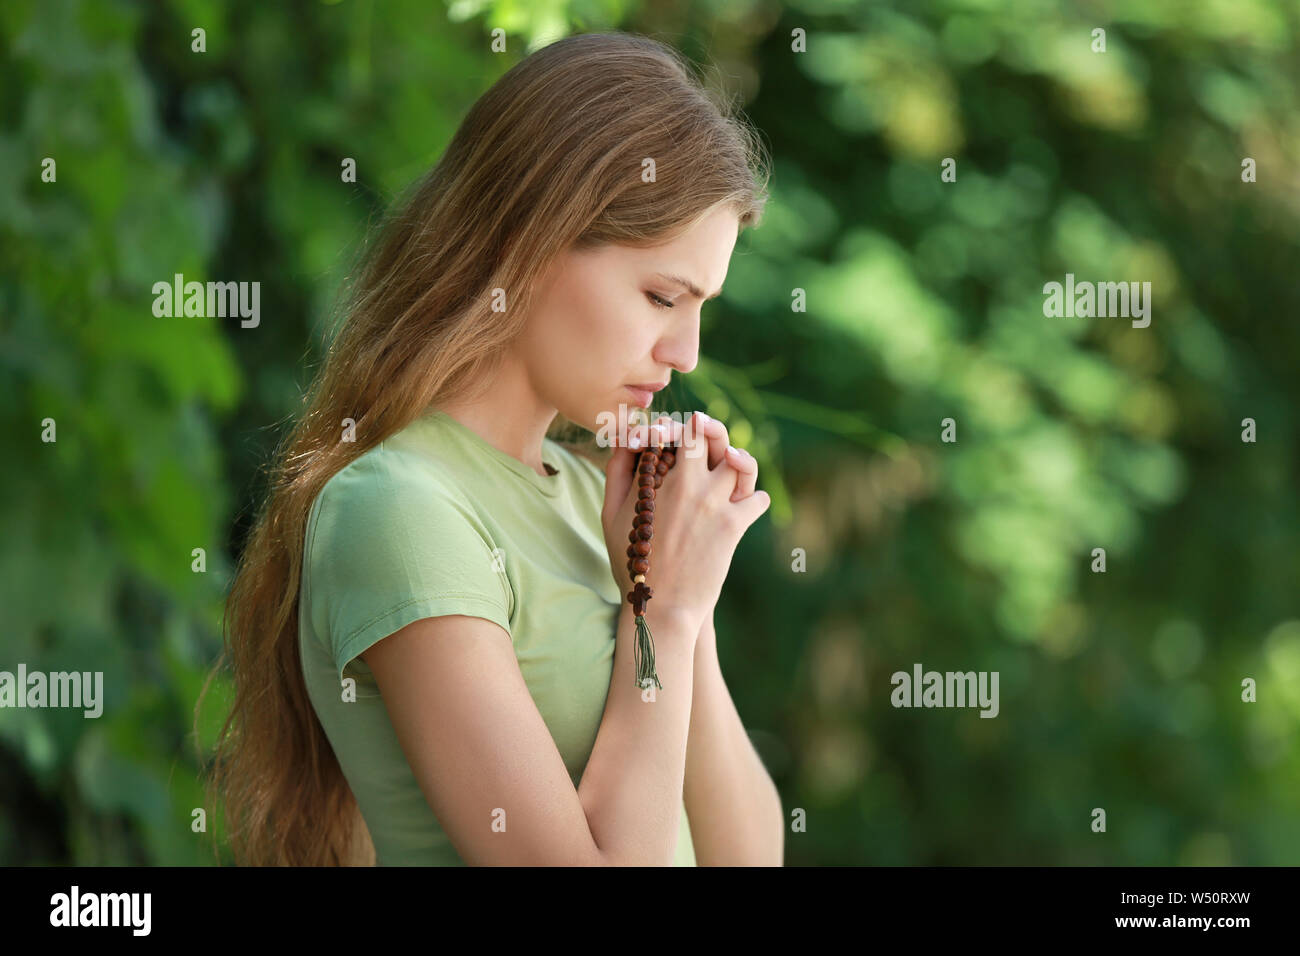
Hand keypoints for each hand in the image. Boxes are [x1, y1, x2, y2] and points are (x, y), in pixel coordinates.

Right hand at [600, 412, 770, 629]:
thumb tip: (629, 441)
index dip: (674, 426)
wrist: (661, 606)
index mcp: (658, 477)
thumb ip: (617, 472)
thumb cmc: (632, 561)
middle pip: (709, 434)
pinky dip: (754, 499)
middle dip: (708, 429)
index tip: (672, 436)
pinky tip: (744, 505)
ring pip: (741, 461)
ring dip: (738, 461)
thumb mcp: (611, 513)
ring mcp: (715, 503)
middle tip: (706, 435)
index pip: (673, 430)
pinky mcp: (734, 525)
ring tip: (731, 467)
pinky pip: (758, 498)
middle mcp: (690, 484)